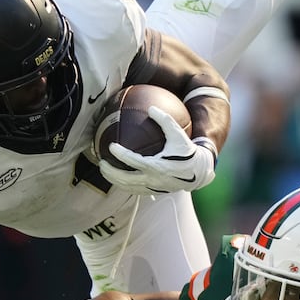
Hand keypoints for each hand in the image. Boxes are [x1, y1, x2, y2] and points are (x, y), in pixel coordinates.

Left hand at [100, 107, 216, 193]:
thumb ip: (165, 120)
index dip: (120, 154)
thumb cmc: (186, 151)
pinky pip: (134, 190)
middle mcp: (153, 180)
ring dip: (114, 180)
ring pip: (128, 187)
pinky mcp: (154, 192)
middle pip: (125, 179)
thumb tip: (151, 107)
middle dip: (110, 172)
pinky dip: (123, 184)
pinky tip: (117, 176)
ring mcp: (153, 188)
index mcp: (158, 166)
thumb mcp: (178, 133)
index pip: (134, 161)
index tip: (111, 146)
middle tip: (101, 162)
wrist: (198, 172)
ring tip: (104, 171)